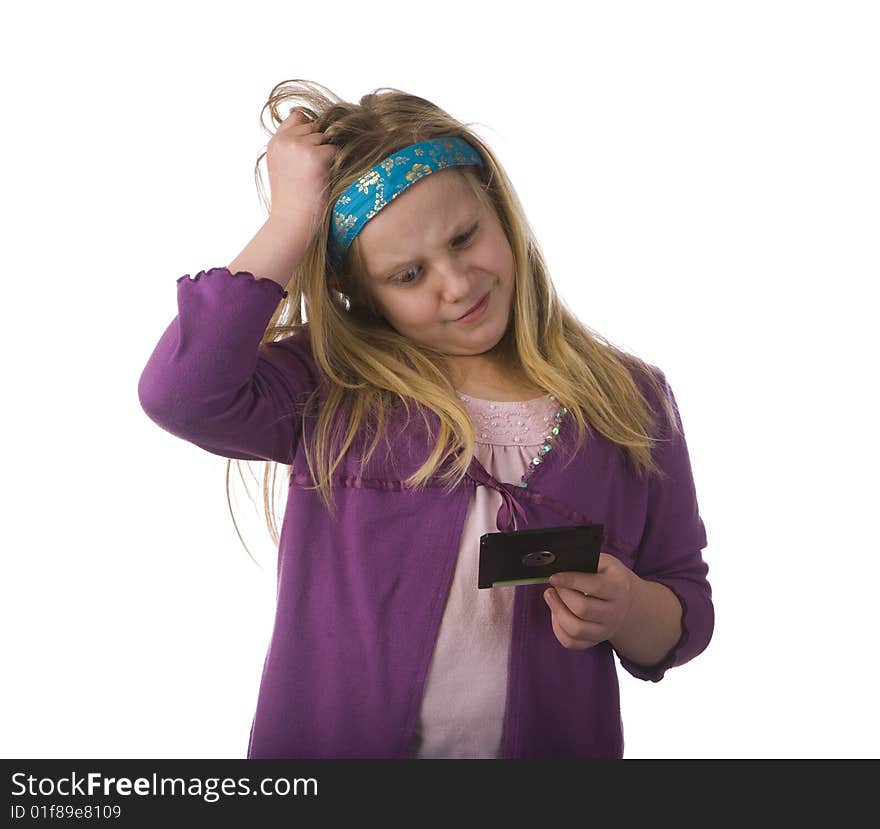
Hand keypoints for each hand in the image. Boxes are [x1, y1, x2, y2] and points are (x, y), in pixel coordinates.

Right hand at [266, 108, 337, 242]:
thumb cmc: (292, 201)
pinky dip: (337, 163)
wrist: (293, 222)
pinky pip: (337, 150)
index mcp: (275, 142)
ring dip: (329, 154)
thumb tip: (315, 128)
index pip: (298, 117)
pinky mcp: (316, 156)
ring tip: (320, 178)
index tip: (313, 150)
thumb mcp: (283, 168)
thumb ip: (292, 146)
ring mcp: (300, 146)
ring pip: (327, 137)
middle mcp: (285, 140)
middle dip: (321, 143)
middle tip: (317, 171)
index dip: (310, 129)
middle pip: (315, 126)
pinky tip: (328, 179)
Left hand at [543, 553, 636, 649]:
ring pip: (576, 629)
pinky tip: (556, 613)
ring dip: (557, 612)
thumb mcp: (605, 563)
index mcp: (618, 589)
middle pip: (583, 609)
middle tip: (553, 586)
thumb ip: (586, 560)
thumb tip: (562, 561)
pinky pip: (571, 642)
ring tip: (551, 597)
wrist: (626, 601)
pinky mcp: (595, 641)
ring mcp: (605, 630)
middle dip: (562, 596)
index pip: (595, 587)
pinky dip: (558, 629)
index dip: (571, 581)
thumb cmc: (609, 578)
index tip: (554, 577)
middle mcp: (615, 613)